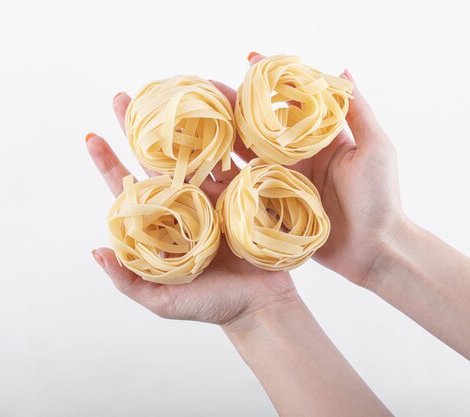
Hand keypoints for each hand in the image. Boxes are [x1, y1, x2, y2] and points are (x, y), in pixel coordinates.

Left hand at [86, 92, 296, 325]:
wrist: (260, 308)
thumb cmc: (210, 306)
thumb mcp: (162, 300)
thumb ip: (129, 279)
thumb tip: (96, 252)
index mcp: (160, 224)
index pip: (127, 187)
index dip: (109, 162)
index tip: (91, 135)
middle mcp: (182, 205)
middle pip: (154, 161)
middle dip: (137, 130)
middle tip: (122, 97)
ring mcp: (212, 197)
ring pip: (192, 153)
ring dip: (180, 124)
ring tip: (168, 93)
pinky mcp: (242, 195)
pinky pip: (231, 162)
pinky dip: (224, 138)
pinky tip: (215, 111)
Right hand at [219, 53, 405, 287]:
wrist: (374, 250)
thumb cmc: (380, 198)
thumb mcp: (375, 148)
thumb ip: (357, 111)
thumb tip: (343, 70)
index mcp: (317, 140)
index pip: (287, 104)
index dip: (269, 84)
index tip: (249, 60)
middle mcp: (295, 158)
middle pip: (258, 129)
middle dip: (232, 109)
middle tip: (205, 92)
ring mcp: (281, 184)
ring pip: (245, 159)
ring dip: (220, 143)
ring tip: (192, 129)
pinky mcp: (272, 209)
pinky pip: (244, 193)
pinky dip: (222, 186)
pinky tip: (201, 175)